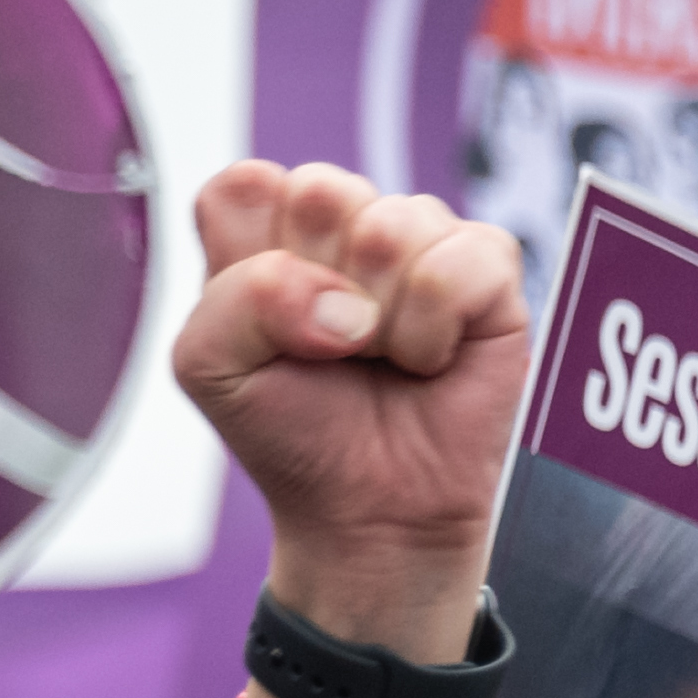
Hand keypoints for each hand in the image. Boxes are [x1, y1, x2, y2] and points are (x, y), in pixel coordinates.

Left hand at [171, 159, 527, 655]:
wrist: (367, 512)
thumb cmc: (291, 431)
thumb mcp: (210, 368)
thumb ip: (234, 300)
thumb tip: (344, 299)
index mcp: (269, 229)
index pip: (245, 186)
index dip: (250, 260)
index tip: (265, 327)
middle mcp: (344, 220)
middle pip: (320, 190)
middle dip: (316, 285)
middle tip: (327, 347)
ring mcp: (419, 237)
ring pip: (391, 225)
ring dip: (376, 320)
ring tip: (378, 359)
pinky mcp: (488, 268)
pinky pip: (458, 262)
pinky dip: (432, 329)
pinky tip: (427, 361)